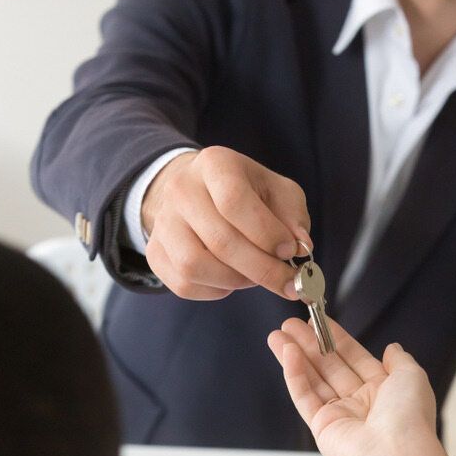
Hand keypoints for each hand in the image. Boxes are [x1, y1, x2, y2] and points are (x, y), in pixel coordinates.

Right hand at [143, 147, 311, 299]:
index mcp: (215, 164)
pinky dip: (216, 290)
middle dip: (263, 269)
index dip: (266, 232)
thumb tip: (300, 246)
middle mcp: (181, 190)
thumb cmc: (247, 193)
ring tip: (256, 276)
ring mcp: (163, 222)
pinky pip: (184, 285)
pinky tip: (232, 279)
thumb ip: (293, 216)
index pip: (234, 201)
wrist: (199, 193)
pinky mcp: (155, 252)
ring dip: (236, 281)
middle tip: (289, 283)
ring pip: (195, 266)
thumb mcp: (278, 191)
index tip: (290, 251)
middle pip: (220, 241)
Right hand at [268, 317, 436, 455]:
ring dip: (294, 356)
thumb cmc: (409, 417)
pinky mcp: (321, 428)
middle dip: (309, 344)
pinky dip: (294, 375)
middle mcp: (360, 403)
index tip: (319, 320)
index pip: (354, 357)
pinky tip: (287, 354)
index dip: (335, 337)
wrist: (398, 454)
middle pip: (328, 366)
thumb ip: (399, 360)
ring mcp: (339, 416)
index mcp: (382, 390)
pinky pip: (304, 397)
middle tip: (289, 324)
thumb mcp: (412, 377)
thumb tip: (392, 348)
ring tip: (277, 335)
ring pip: (312, 379)